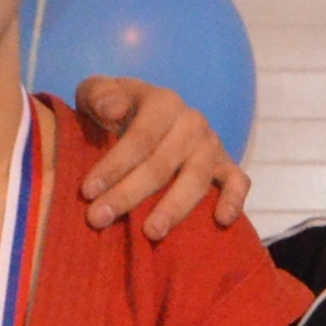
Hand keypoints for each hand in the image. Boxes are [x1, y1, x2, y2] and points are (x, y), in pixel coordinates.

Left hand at [73, 77, 250, 239]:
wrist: (148, 113)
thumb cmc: (117, 110)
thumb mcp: (98, 93)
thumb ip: (98, 95)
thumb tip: (114, 111)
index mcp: (163, 102)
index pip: (139, 138)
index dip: (113, 166)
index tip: (87, 191)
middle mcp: (192, 122)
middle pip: (161, 164)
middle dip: (128, 194)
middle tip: (98, 219)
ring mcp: (212, 146)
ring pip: (196, 180)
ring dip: (174, 208)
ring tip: (151, 233)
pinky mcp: (227, 166)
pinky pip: (238, 182)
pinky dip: (234, 200)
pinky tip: (221, 221)